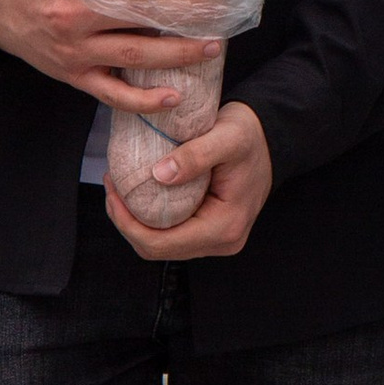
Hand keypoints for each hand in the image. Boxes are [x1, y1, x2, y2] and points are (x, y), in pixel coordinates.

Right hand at [0, 0, 223, 112]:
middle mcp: (76, 14)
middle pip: (142, 14)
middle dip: (188, 13)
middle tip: (223, 10)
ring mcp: (75, 49)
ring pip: (135, 55)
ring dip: (177, 54)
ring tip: (212, 47)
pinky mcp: (71, 75)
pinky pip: (112, 93)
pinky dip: (143, 100)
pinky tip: (173, 97)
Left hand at [110, 102, 272, 263]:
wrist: (270, 139)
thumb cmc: (250, 136)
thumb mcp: (226, 137)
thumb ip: (194, 156)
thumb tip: (158, 175)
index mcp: (225, 227)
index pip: (162, 243)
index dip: (128, 223)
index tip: (114, 191)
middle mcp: (222, 241)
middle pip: (157, 249)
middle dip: (126, 222)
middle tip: (112, 186)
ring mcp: (216, 240)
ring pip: (161, 245)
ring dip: (135, 221)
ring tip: (120, 188)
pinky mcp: (209, 232)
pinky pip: (171, 234)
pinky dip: (150, 218)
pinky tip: (139, 193)